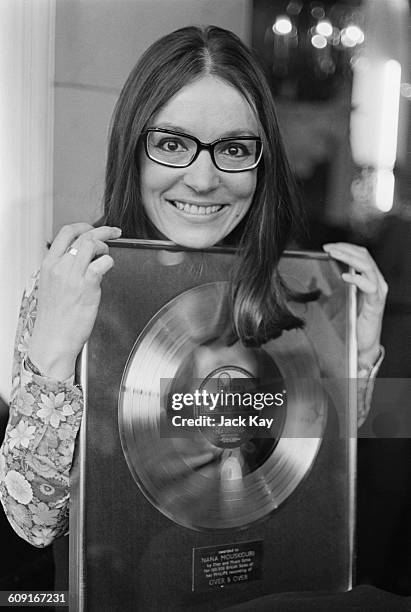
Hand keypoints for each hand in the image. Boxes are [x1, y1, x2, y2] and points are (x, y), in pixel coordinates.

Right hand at [29, 223, 121, 378]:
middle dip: (103, 231)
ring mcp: (73, 276)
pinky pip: (103, 263)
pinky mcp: (87, 287)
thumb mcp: (51, 288)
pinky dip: (109, 262)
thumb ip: (64, 271)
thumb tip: (83, 260)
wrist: (53, 340)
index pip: (66, 233)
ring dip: (105, 247)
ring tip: (107, 256)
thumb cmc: (55, 319)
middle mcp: (60, 267)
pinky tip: (108, 269)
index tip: (93, 228)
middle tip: (114, 232)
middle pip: (83, 236)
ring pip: (93, 245)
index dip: (83, 226)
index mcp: (49, 265)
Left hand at [323, 243, 387, 364]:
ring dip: (349, 257)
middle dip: (345, 248)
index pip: (360, 254)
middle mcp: (376, 281)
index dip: (345, 247)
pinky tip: (345, 276)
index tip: (328, 246)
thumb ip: (332, 287)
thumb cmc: (352, 323)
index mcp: (368, 278)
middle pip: (364, 255)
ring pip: (367, 266)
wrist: (362, 344)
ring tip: (334, 254)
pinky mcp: (376, 303)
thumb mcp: (338, 300)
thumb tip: (314, 276)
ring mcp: (378, 291)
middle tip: (328, 248)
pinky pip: (370, 286)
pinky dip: (357, 279)